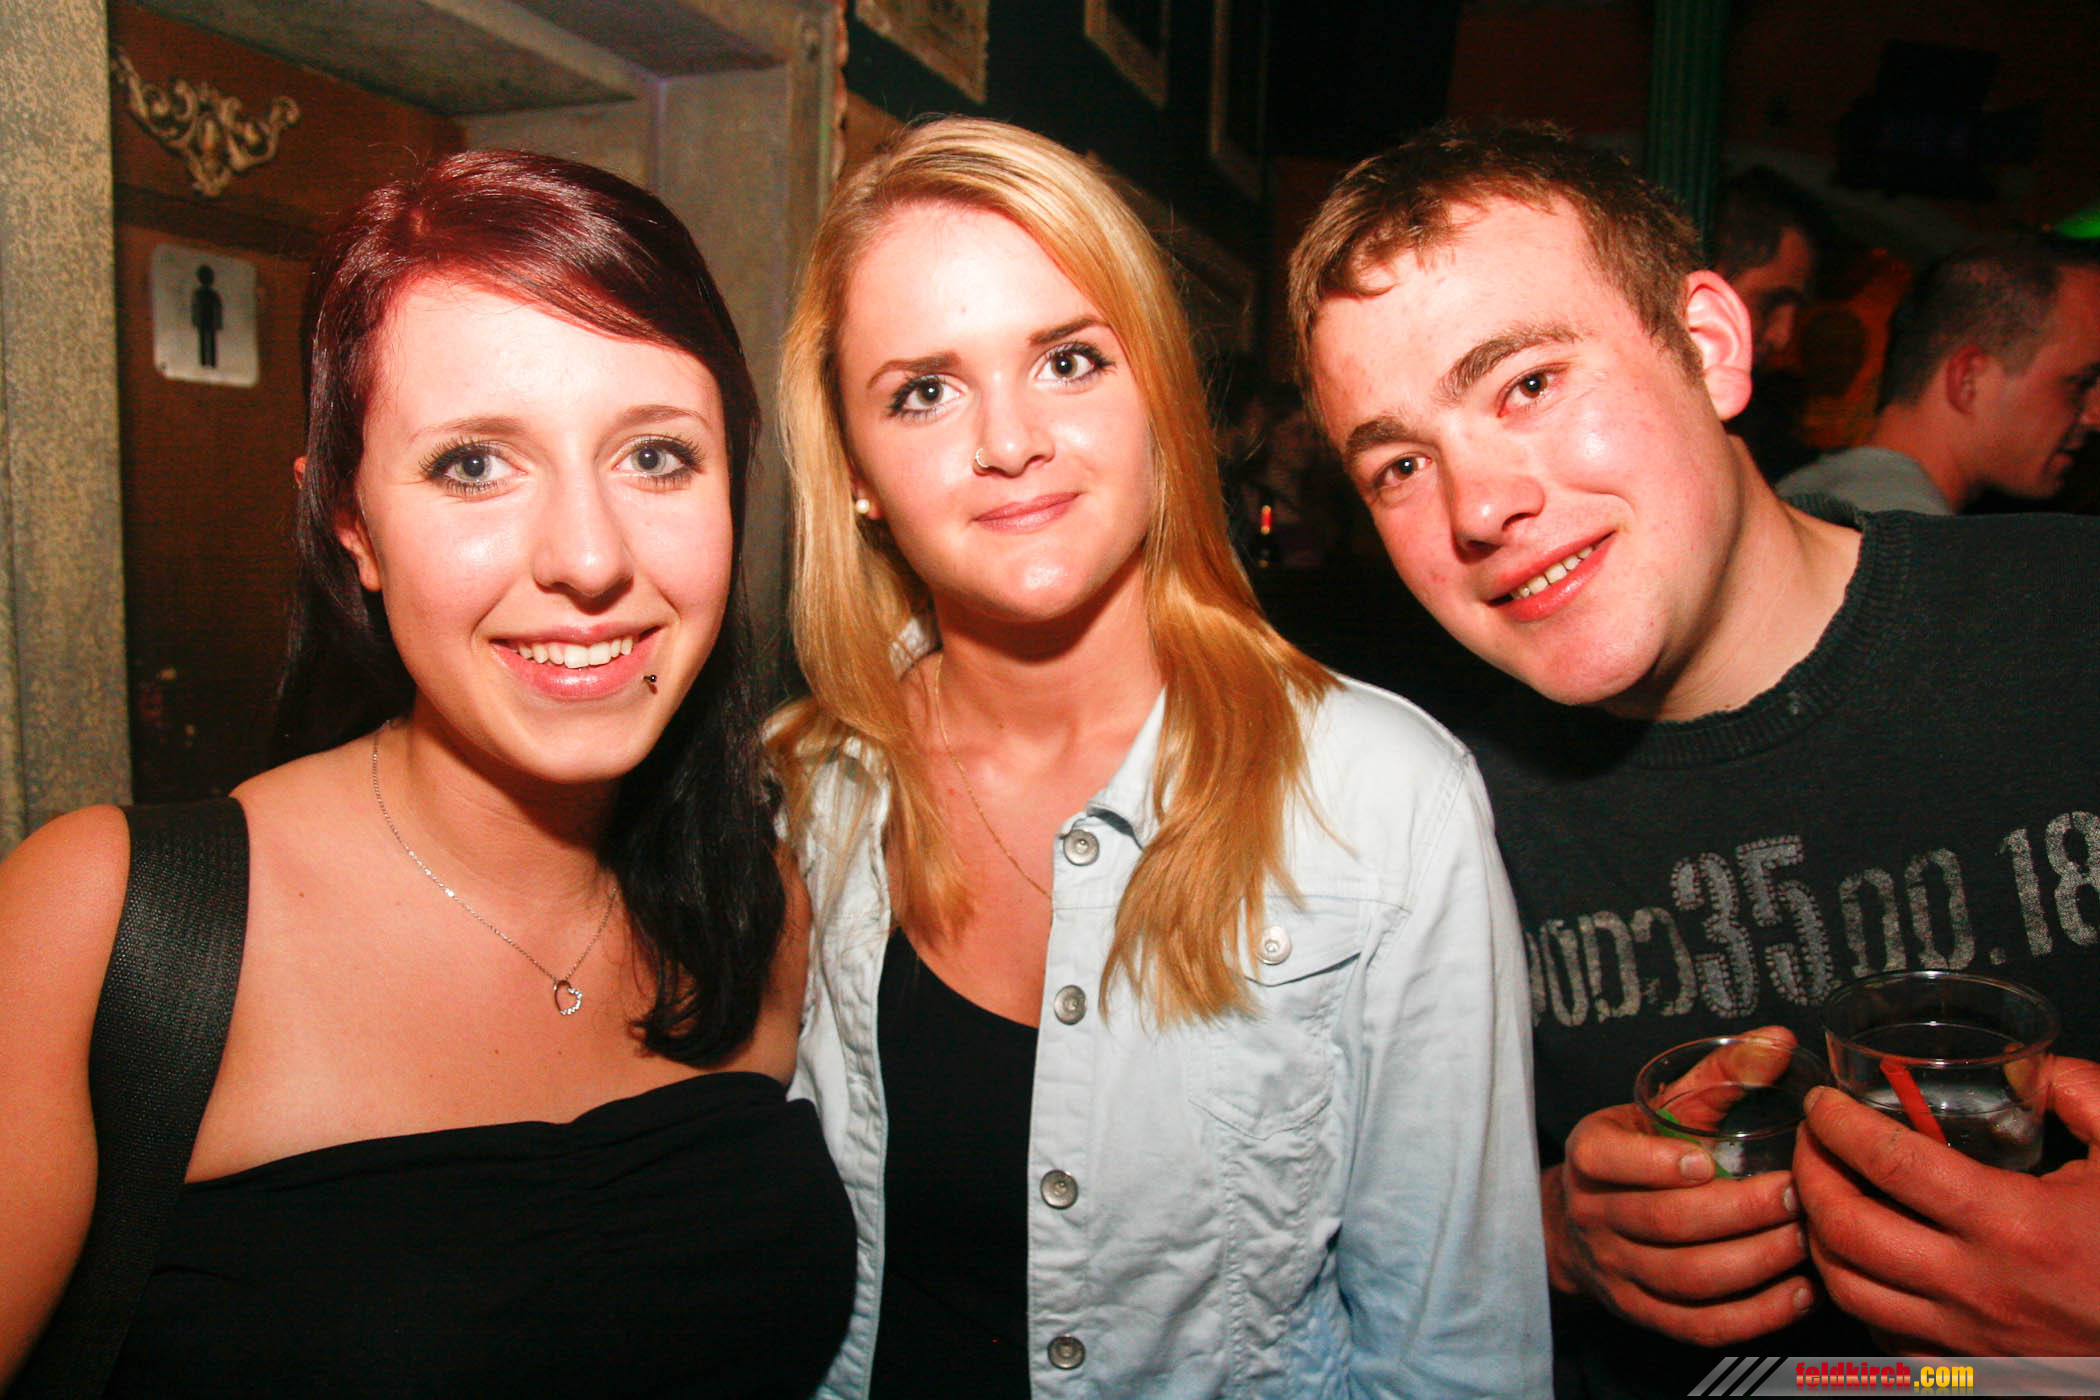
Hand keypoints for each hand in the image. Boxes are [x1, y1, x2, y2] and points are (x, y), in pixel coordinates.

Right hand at [1545, 1027, 1815, 1346]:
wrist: (1584, 1221)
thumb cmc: (1642, 1150)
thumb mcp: (1665, 1105)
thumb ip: (1722, 1074)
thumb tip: (1781, 1041)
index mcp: (1592, 1155)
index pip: (1605, 1160)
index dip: (1654, 1165)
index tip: (1708, 1160)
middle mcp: (1596, 1214)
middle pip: (1664, 1222)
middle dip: (1737, 1212)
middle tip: (1796, 1195)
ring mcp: (1618, 1269)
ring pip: (1686, 1278)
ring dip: (1755, 1262)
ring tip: (1805, 1240)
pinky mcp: (1644, 1313)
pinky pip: (1700, 1325)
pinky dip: (1755, 1315)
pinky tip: (1801, 1294)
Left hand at [1797, 1057, 2099, 1354]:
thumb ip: (2086, 1096)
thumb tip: (2035, 1066)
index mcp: (2015, 1226)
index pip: (1890, 1162)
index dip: (1839, 1124)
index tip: (1824, 1101)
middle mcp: (1979, 1288)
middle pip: (1846, 1228)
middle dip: (1810, 1174)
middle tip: (1810, 1140)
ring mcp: (1970, 1338)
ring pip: (1848, 1288)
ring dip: (1820, 1236)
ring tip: (1823, 1194)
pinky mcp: (1973, 1371)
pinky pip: (1882, 1336)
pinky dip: (1856, 1295)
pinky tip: (1863, 1261)